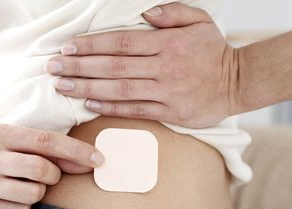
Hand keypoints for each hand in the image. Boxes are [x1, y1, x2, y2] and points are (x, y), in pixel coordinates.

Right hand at [0, 124, 104, 208]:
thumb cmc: (5, 149)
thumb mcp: (21, 140)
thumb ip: (54, 150)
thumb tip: (93, 162)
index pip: (45, 141)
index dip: (75, 151)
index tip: (98, 159)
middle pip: (41, 169)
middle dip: (53, 174)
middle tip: (47, 174)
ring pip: (34, 194)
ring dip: (38, 191)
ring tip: (23, 183)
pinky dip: (25, 206)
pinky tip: (11, 195)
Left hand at [44, 3, 237, 128]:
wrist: (238, 83)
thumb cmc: (214, 51)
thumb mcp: (199, 21)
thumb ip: (171, 12)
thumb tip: (144, 15)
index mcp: (167, 43)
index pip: (121, 42)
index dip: (91, 45)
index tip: (67, 48)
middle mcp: (163, 67)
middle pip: (113, 66)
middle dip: (79, 67)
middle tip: (52, 68)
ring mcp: (166, 91)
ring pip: (119, 89)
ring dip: (87, 88)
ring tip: (62, 87)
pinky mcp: (170, 112)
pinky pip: (135, 110)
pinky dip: (111, 107)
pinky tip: (89, 105)